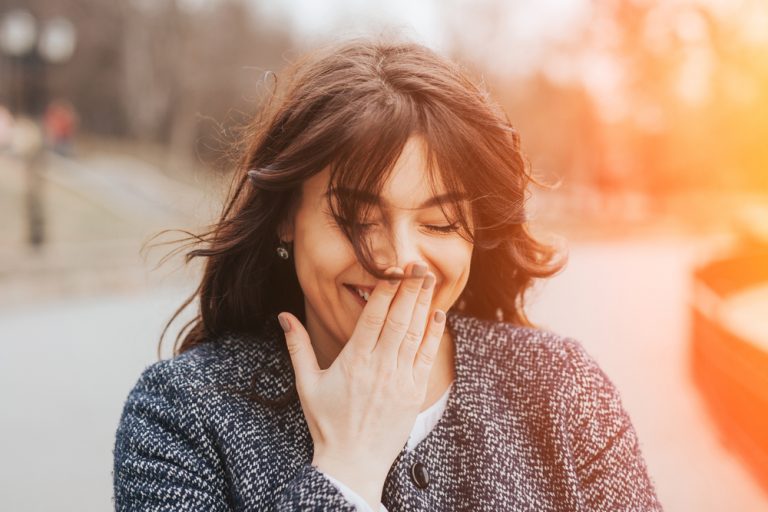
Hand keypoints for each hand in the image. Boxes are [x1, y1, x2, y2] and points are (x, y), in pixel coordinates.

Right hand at [277, 261, 445, 507]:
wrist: (353, 462)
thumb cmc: (327, 423)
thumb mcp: (306, 384)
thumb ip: (298, 346)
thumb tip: (284, 316)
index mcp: (353, 361)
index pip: (373, 317)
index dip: (385, 290)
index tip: (393, 269)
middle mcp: (379, 366)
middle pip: (398, 319)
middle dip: (409, 289)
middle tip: (418, 265)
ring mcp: (399, 379)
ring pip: (415, 333)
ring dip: (423, 304)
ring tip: (429, 279)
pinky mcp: (414, 392)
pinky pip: (427, 356)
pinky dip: (433, 334)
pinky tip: (438, 314)